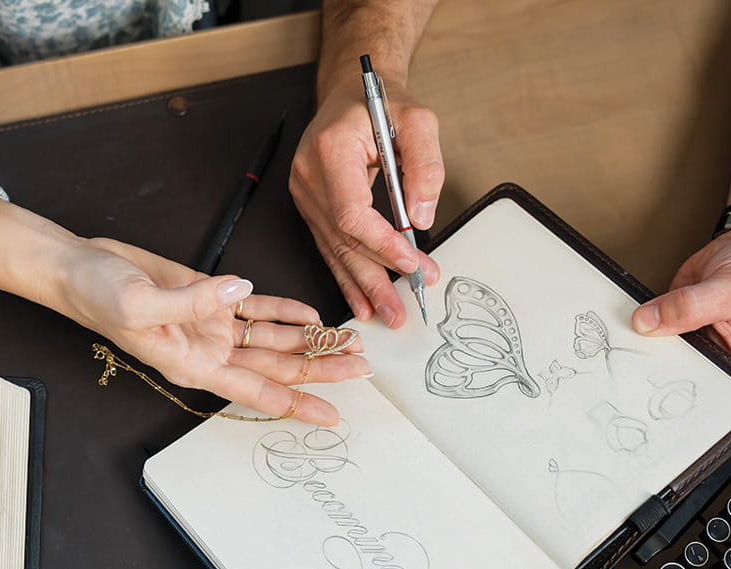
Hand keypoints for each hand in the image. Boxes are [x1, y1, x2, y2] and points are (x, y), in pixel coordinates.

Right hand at [0, 200, 369, 424]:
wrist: (80, 267)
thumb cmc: (99, 295)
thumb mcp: (140, 303)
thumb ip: (194, 302)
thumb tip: (241, 292)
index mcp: (194, 365)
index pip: (257, 391)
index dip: (297, 403)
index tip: (333, 416)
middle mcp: (211, 351)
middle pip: (278, 366)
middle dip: (321, 368)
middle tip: (362, 369)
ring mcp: (213, 325)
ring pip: (274, 339)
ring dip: (311, 340)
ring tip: (350, 342)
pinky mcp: (211, 299)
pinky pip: (258, 310)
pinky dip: (285, 311)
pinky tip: (312, 314)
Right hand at [290, 78, 443, 327]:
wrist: (352, 92)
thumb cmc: (382, 103)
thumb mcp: (418, 121)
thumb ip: (425, 166)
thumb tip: (420, 217)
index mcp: (330, 152)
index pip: (351, 214)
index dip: (381, 244)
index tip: (411, 263)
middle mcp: (309, 176)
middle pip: (343, 240)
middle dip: (376, 277)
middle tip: (402, 308)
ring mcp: (304, 193)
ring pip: (335, 250)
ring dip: (362, 286)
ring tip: (386, 314)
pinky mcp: (310, 206)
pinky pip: (329, 246)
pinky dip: (347, 275)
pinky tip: (361, 301)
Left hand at [630, 224, 730, 374]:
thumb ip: (691, 306)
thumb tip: (650, 321)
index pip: (706, 389)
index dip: (678, 387)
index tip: (652, 380)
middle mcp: (715, 352)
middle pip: (677, 370)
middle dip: (655, 361)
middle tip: (637, 353)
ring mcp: (693, 334)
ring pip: (660, 347)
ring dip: (644, 339)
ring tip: (637, 331)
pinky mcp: (677, 316)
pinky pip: (652, 323)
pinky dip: (643, 319)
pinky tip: (639, 317)